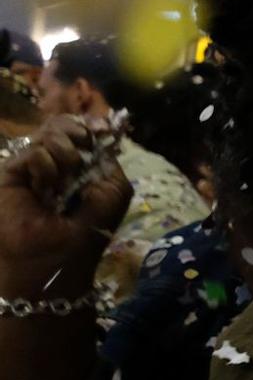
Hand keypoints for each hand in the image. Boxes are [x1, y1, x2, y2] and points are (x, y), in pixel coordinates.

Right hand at [0, 117, 131, 295]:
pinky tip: (45, 189)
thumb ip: (108, 160)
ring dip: (65, 154)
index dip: (91, 127)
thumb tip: (98, 132)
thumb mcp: (114, 191)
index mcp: (79, 164)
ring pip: (49, 133)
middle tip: (80, 162)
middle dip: (78, 135)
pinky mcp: (11, 173)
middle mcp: (54, 161)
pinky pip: (34, 152)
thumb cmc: (88, 228)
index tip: (99, 133)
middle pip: (62, 124)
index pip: (81, 129)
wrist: (59, 255)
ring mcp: (31, 166)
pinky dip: (47, 168)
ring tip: (63, 183)